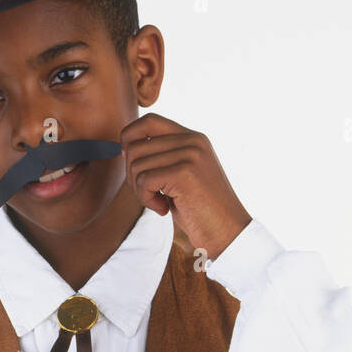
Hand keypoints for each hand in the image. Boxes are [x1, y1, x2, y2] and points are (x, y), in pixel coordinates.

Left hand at [119, 112, 251, 264]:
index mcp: (193, 137)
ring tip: (159, 203)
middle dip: (132, 175)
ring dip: (140, 191)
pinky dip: (146, 199)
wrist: (226, 231)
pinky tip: (164, 209)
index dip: (129, 136)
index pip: (150, 121)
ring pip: (137, 164)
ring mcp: (190, 155)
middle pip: (136, 146)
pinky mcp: (184, 173)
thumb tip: (125, 147)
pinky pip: (144, 181)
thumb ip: (163, 156)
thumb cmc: (200, 209)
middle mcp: (193, 140)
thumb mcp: (182, 174)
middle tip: (148, 194)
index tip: (127, 158)